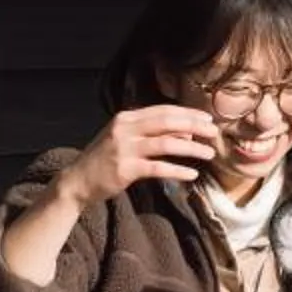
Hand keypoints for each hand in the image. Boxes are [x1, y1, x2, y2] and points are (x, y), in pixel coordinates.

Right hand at [51, 104, 220, 206]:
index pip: (164, 110)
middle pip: (167, 122)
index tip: (208, 118)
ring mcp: (124, 148)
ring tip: (209, 154)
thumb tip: (187, 135)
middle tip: (214, 132)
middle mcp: (125, 128)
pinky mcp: (125, 169)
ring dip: (191, 149)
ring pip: (166, 144)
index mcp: (127, 117)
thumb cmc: (106, 159)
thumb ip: (153, 135)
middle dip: (194, 126)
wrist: (77, 180)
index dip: (188, 113)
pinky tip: (192, 174)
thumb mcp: (127, 140)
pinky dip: (177, 170)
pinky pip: (158, 168)